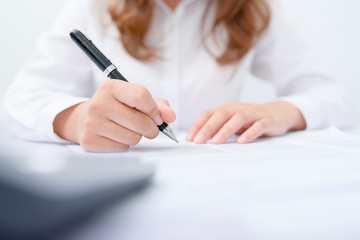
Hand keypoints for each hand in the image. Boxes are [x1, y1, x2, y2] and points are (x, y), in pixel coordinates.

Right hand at [53, 80, 175, 151]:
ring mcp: (92, 123)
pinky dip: (125, 144)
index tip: (157, 117)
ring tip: (129, 129)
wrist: (87, 118)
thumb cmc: (118, 107)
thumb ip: (158, 105)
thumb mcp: (136, 99)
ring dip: (138, 136)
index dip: (154, 110)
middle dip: (151, 128)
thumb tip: (170, 117)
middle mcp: (98, 103)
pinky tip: (117, 136)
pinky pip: (122, 147)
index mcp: (110, 87)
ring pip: (133, 137)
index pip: (141, 96)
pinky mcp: (90, 141)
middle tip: (149, 128)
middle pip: (140, 121)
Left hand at [186, 101, 305, 143]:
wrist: (279, 113)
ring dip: (226, 130)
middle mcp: (238, 109)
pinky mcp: (267, 121)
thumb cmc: (250, 120)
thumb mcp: (232, 122)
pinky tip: (242, 141)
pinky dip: (250, 133)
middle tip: (199, 141)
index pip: (208, 113)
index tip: (189, 138)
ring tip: (217, 142)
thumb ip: (218, 128)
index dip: (198, 125)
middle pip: (221, 115)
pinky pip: (258, 125)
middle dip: (208, 128)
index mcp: (227, 108)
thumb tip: (198, 140)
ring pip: (238, 119)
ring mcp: (253, 114)